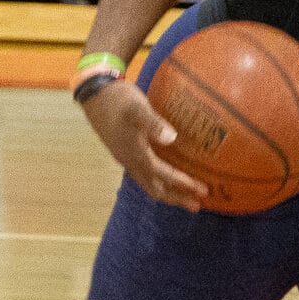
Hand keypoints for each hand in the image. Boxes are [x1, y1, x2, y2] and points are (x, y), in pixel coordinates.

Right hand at [81, 79, 207, 209]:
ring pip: (148, 183)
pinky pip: (143, 174)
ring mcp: (126, 158)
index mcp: (135, 153)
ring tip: (184, 198)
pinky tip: (165, 176)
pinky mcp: (124, 151)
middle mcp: (130, 161)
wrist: (95, 94)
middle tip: (196, 205)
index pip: (164, 175)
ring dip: (167, 192)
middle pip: (155, 188)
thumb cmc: (118, 100)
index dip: (183, 183)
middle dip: (176, 198)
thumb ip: (153, 123)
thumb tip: (171, 138)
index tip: (203, 190)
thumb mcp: (137, 108)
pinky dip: (158, 181)